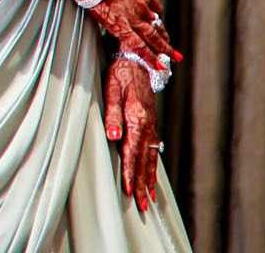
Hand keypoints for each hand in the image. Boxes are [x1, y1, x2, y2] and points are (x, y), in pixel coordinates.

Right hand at [76, 0, 181, 69]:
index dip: (158, 16)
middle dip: (164, 36)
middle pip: (157, 24)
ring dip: (164, 47)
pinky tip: (157, 64)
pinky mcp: (121, 27)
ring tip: (172, 57)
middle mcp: (142, 6)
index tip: (159, 22)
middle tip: (171, 46)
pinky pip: (138, 44)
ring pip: (152, 36)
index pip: (155, 7)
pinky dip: (149, 56)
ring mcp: (133, 18)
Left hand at [104, 57, 161, 210]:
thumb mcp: (111, 88)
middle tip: (142, 206)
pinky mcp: (151, 122)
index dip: (130, 171)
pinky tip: (152, 176)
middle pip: (144, 159)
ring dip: (149, 178)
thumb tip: (113, 137)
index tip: (128, 190)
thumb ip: (112, 114)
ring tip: (148, 198)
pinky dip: (153, 165)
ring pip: (151, 157)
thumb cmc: (121, 72)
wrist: (139, 58)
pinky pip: (153, 149)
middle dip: (142, 183)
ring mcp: (151, 124)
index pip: (132, 151)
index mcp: (137, 117)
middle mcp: (147, 123)